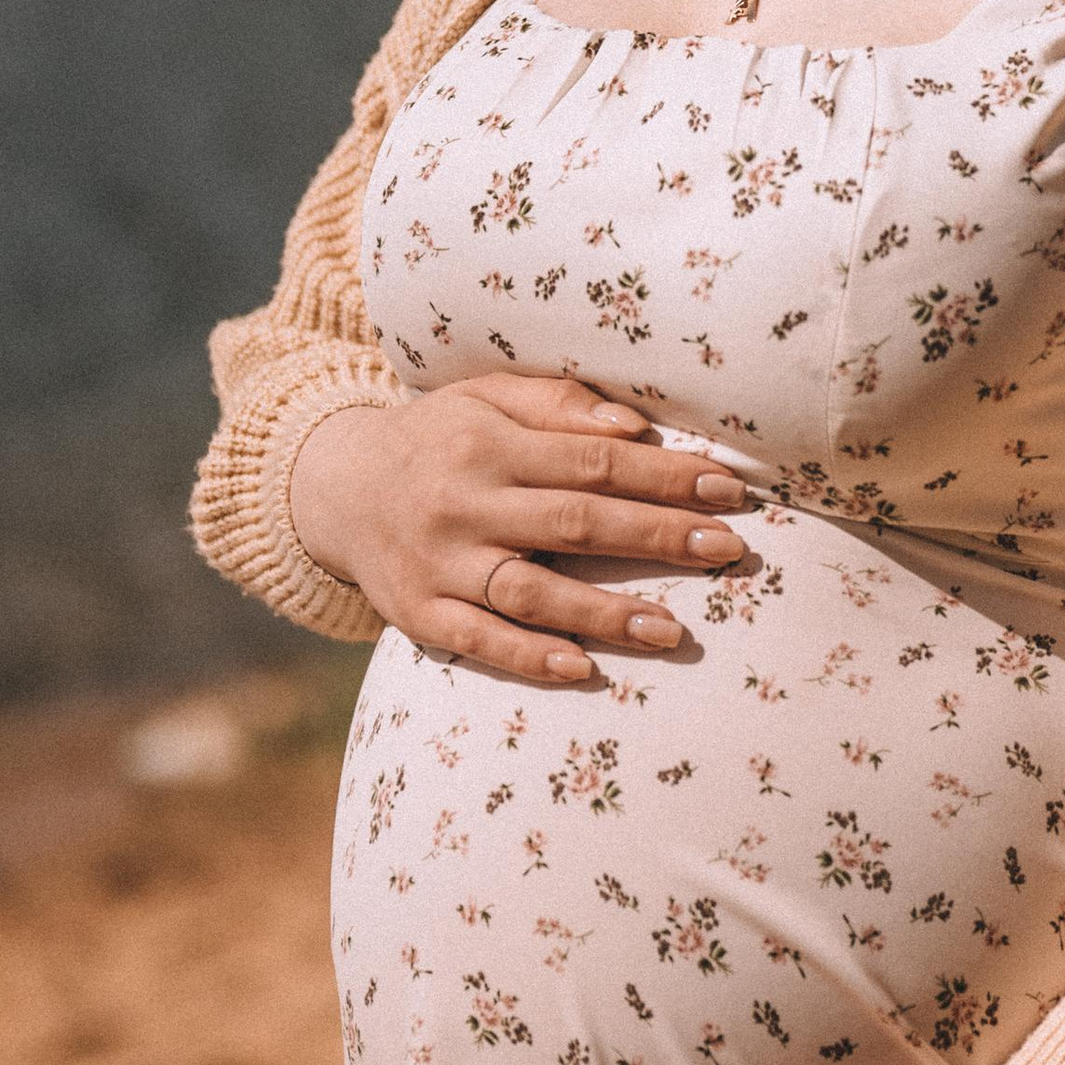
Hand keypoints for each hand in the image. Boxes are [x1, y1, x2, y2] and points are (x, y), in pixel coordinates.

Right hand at [288, 374, 755, 684]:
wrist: (336, 487)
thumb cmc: (439, 437)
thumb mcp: (487, 396)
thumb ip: (559, 404)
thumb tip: (635, 428)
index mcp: (488, 444)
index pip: (592, 461)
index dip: (663, 476)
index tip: (727, 490)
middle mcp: (464, 504)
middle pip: (574, 522)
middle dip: (657, 536)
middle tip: (728, 550)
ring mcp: (439, 564)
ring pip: (531, 591)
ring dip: (605, 613)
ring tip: (672, 631)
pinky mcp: (418, 615)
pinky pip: (478, 641)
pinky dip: (530, 657)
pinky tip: (584, 668)